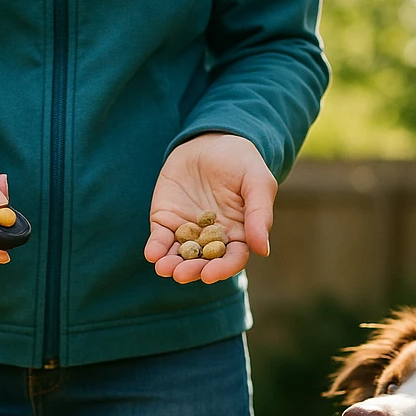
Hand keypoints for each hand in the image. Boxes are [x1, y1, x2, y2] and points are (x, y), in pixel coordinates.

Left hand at [144, 133, 276, 284]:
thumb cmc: (240, 161)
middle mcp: (211, 240)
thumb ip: (259, 213)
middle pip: (203, 262)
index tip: (210, 275)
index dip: (222, 269)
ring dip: (171, 264)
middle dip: (192, 270)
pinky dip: (156, 248)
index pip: (231, 259)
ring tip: (164, 268)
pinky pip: (160, 239)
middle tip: (181, 274)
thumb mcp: (256, 181)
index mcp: (238, 235)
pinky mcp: (165, 221)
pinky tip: (152, 254)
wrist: (210, 140)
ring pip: (179, 256)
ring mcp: (187, 232)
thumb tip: (263, 250)